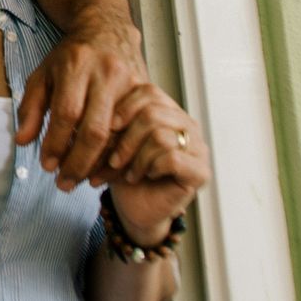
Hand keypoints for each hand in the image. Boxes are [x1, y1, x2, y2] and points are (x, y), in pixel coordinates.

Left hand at [15, 17, 150, 188]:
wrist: (108, 29)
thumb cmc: (71, 56)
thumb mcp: (44, 74)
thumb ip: (31, 108)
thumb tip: (23, 142)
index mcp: (77, 65)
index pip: (66, 113)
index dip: (56, 144)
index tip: (46, 166)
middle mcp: (107, 73)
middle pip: (95, 129)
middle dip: (79, 162)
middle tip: (64, 184)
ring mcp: (131, 82)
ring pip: (118, 135)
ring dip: (99, 164)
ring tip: (83, 181)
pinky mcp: (146, 93)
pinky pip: (133, 132)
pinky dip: (118, 155)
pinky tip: (104, 168)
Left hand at [102, 84, 208, 239]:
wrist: (134, 209)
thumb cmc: (125, 172)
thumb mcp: (114, 142)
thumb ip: (113, 123)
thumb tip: (99, 113)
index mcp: (170, 111)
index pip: (149, 92)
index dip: (124, 108)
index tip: (109, 128)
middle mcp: (188, 125)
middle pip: (153, 112)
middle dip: (126, 138)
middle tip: (113, 160)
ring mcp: (199, 148)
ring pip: (160, 135)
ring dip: (135, 157)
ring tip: (128, 172)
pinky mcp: (201, 172)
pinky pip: (171, 158)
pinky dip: (150, 168)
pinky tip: (146, 176)